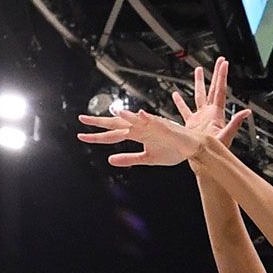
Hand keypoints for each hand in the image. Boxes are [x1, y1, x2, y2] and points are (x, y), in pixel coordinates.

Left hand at [78, 107, 215, 167]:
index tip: (81, 135)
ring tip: (111, 113)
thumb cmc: (172, 150)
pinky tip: (138, 115)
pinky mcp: (164, 126)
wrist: (191, 148)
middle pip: (117, 123)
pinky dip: (146, 118)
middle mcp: (140, 128)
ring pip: (133, 119)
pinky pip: (154, 121)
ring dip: (123, 116)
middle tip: (82, 119)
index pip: (112, 134)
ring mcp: (151, 126)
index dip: (97, 136)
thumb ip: (129, 159)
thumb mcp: (146, 158)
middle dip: (100, 122)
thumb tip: (110, 160)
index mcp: (136, 135)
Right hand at [171, 59, 252, 149]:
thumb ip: (235, 124)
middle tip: (219, 60)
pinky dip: (180, 103)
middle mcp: (209, 113)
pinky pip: (184, 110)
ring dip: (199, 83)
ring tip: (198, 70)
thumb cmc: (216, 153)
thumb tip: (247, 112)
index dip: (222, 76)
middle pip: (212, 88)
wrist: (204, 163)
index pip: (219, 90)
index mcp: (216, 114)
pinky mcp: (191, 125)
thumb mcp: (225, 137)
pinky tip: (175, 94)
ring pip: (198, 95)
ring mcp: (200, 118)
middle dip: (215, 74)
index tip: (224, 63)